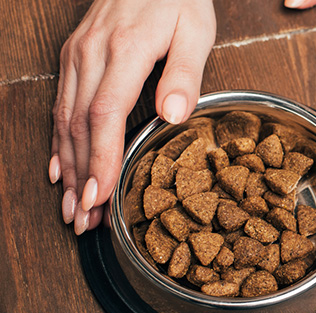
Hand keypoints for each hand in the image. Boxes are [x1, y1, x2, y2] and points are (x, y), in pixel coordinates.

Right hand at [51, 0, 215, 234]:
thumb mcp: (196, 29)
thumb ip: (185, 74)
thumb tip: (173, 116)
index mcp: (126, 51)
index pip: (105, 115)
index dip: (101, 160)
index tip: (99, 196)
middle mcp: (93, 55)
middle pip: (81, 125)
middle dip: (82, 177)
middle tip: (84, 221)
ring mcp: (78, 55)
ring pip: (66, 118)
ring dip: (69, 166)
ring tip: (73, 209)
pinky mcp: (75, 56)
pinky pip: (62, 103)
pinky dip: (60, 140)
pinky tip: (61, 169)